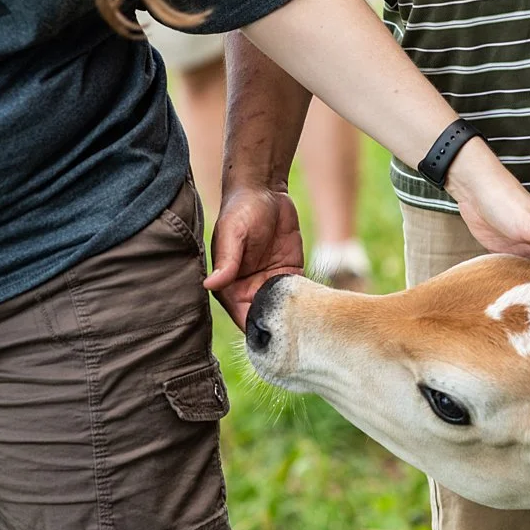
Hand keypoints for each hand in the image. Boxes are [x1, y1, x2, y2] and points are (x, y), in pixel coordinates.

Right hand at [204, 184, 303, 329]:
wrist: (265, 189)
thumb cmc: (241, 209)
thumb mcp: (233, 233)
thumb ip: (226, 261)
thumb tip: (210, 284)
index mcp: (229, 286)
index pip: (243, 318)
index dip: (259, 330)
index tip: (276, 340)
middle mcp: (249, 289)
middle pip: (266, 320)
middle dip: (281, 329)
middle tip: (301, 337)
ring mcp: (270, 283)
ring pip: (285, 311)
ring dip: (297, 318)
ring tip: (312, 327)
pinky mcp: (290, 273)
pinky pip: (300, 295)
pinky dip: (308, 303)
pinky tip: (319, 310)